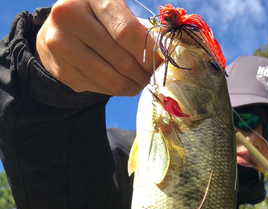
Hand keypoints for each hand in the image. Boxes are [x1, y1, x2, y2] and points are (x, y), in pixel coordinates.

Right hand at [36, 0, 160, 95]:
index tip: (161, 63)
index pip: (126, 32)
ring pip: (114, 80)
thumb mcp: (116, 12)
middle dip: (143, 74)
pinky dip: (116, 90)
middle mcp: (69, 16)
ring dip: (133, 86)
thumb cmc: (97, 20)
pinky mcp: (61, 70)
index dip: (149, 53)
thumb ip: (138, 30)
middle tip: (152, 77)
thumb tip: (163, 58)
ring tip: (139, 82)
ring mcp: (61, 45)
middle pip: (122, 60)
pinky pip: (102, 89)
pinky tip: (118, 81)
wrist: (57, 32)